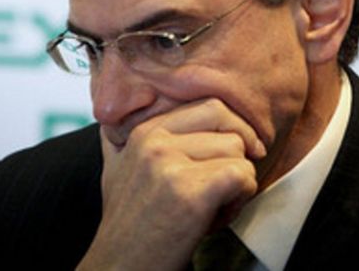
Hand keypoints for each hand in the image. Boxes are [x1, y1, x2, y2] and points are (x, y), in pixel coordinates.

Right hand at [76, 98, 266, 270]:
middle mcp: (155, 142)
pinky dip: (242, 196)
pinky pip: (242, 175)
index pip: (209, 105)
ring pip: (238, 153)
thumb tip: (115, 112)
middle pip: (227, 125)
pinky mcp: (189, 194)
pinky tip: (220, 213)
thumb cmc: (127, 224)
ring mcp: (170, 166)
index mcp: (144, 131)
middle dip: (242, 151)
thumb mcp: (116, 169)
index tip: (243, 148)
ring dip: (239, 182)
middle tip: (234, 179)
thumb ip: (120, 137)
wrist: (118, 267)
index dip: (234, 126)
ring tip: (215, 205)